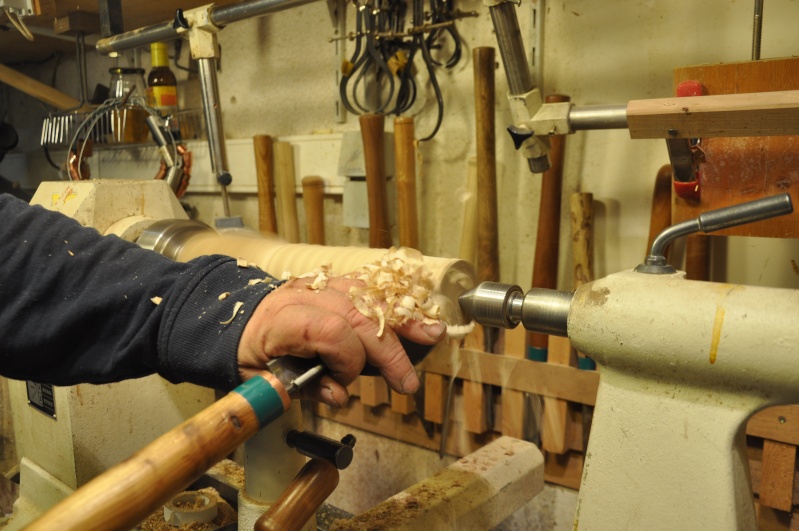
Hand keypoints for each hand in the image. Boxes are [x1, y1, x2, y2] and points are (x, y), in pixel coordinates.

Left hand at [238, 277, 446, 407]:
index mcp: (282, 320)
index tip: (346, 382)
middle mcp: (304, 296)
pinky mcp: (332, 284)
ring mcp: (320, 285)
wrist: (234, 320)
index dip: (347, 359)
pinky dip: (391, 304)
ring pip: (367, 297)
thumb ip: (303, 388)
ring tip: (432, 334)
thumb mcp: (263, 380)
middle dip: (388, 351)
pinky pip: (367, 289)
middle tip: (408, 382)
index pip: (330, 331)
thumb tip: (339, 395)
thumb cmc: (247, 353)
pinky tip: (413, 315)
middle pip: (358, 316)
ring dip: (401, 319)